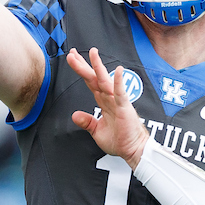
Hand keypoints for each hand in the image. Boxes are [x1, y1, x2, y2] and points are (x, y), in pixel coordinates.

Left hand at [68, 47, 149, 167]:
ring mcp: (118, 101)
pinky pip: (121, 93)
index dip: (82, 70)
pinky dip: (119, 82)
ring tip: (92, 53)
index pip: (90, 82)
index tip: (73, 59)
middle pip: (94, 78)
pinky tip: (118, 70)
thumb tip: (75, 115)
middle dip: (83, 65)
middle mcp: (110, 98)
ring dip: (98, 67)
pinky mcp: (125, 108)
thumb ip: (87, 122)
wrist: (133, 150)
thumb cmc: (119, 141)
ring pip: (105, 81)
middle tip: (72, 53)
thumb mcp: (97, 131)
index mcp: (104, 102)